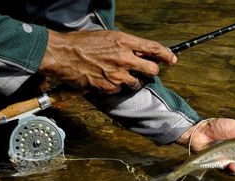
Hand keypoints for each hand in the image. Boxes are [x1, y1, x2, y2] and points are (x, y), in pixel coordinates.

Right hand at [39, 30, 176, 93]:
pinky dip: (117, 87)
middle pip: (152, 69)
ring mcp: (117, 74)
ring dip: (134, 80)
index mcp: (124, 41)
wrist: (62, 54)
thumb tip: (139, 51)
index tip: (172, 59)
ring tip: (121, 75)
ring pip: (138, 83)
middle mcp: (124, 58)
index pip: (154, 48)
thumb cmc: (82, 43)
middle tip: (147, 71)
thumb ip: (125, 44)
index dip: (166, 55)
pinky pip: (121, 90)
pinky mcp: (109, 87)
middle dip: (151, 71)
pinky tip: (107, 79)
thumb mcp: (107, 36)